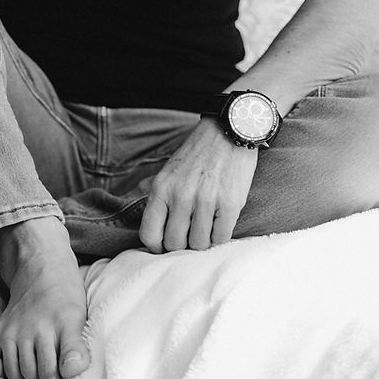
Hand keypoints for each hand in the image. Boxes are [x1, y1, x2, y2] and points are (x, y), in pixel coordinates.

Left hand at [138, 119, 257, 251]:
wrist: (229, 132)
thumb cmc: (198, 155)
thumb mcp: (168, 172)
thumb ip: (159, 199)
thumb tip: (151, 227)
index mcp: (162, 188)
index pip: (149, 235)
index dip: (156, 247)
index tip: (165, 244)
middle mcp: (181, 196)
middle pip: (174, 244)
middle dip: (181, 244)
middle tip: (189, 233)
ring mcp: (206, 201)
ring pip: (198, 244)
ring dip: (202, 240)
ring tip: (206, 225)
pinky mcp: (229, 204)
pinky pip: (220, 238)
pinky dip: (219, 235)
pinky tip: (219, 221)